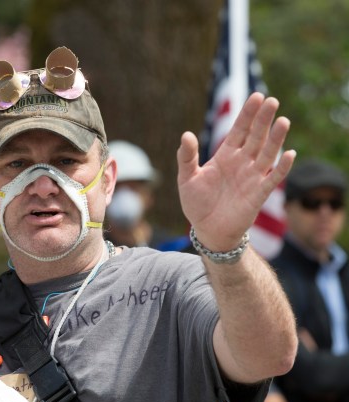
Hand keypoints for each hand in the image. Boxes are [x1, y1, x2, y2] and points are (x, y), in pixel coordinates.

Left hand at [177, 93, 294, 250]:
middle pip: (256, 137)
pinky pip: (272, 178)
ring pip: (267, 154)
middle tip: (272, 101)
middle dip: (263, 120)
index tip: (256, 97)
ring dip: (275, 139)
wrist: (207, 230)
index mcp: (225, 156)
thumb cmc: (197, 204)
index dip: (248, 114)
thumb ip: (187, 157)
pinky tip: (290, 153)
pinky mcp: (258, 194)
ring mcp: (252, 177)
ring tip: (283, 121)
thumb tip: (186, 134)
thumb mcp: (187, 178)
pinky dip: (281, 167)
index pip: (239, 130)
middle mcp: (242, 163)